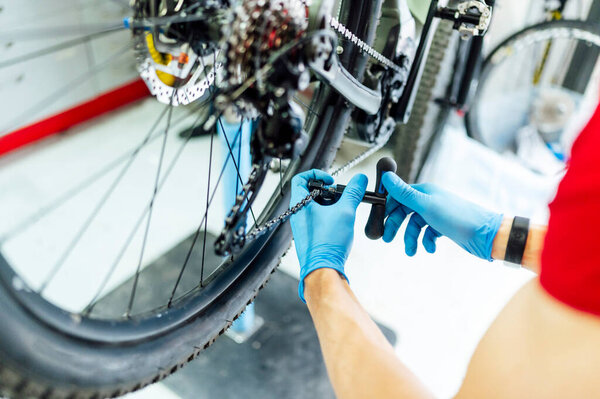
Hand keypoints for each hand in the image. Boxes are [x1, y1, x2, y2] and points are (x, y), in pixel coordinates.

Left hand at [290, 170, 367, 301]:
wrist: (323, 269)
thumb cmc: (328, 242)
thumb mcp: (345, 212)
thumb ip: (353, 193)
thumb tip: (360, 179)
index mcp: (299, 204)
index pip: (300, 178)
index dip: (316, 174)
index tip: (331, 181)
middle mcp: (297, 214)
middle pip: (309, 192)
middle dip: (327, 192)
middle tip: (340, 196)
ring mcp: (302, 226)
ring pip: (314, 207)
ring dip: (329, 205)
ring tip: (343, 210)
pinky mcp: (309, 236)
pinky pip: (316, 220)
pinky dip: (328, 217)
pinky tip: (341, 224)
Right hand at [381, 172, 502, 259]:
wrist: (486, 235)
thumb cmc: (458, 217)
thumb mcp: (426, 206)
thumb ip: (404, 193)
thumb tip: (386, 176)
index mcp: (425, 192)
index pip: (398, 196)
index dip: (388, 208)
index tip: (380, 220)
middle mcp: (430, 201)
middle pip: (405, 212)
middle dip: (396, 226)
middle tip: (388, 239)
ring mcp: (437, 214)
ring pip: (415, 225)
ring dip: (411, 238)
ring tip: (411, 251)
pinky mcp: (444, 227)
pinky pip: (428, 234)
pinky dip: (426, 242)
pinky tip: (430, 248)